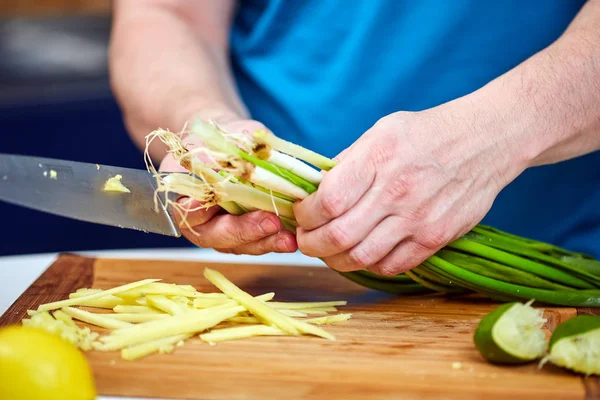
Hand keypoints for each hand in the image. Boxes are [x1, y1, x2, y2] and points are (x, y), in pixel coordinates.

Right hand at [159, 118, 297, 254]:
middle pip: (215, 235)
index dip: (200, 210)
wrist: (228, 149)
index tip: (217, 204)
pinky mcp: (242, 235)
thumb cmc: (222, 139)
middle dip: (244, 231)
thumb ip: (232, 147)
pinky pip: (254, 243)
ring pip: (238, 245)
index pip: (187, 208)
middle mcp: (198, 220)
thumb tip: (250, 148)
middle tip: (271, 223)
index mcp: (182, 195)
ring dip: (264, 243)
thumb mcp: (226, 135)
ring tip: (288, 239)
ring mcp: (220, 231)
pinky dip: (273, 240)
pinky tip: (292, 238)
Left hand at [294, 101, 526, 274]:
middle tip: (306, 241)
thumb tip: (313, 191)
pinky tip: (362, 253)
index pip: (327, 201)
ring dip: (335, 260)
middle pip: (338, 236)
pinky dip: (368, 266)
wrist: (486, 140)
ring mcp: (419, 218)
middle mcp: (397, 190)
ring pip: (361, 258)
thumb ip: (347, 164)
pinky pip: (391, 266)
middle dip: (311, 245)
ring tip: (329, 251)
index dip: (305, 216)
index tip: (301, 214)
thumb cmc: (427, 133)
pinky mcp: (437, 237)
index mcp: (378, 157)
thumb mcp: (381, 132)